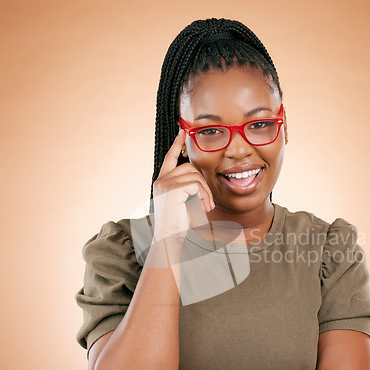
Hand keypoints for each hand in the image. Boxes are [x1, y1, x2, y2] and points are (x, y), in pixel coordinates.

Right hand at [152, 128, 214, 242]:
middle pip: (189, 167)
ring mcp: (165, 184)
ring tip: (207, 207)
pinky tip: (204, 208)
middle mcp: (161, 180)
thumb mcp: (183, 202)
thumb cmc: (178, 223)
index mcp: (162, 181)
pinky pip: (196, 185)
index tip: (183, 132)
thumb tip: (199, 178)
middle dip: (203, 184)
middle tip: (208, 203)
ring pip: (195, 176)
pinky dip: (204, 196)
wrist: (169, 238)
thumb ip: (187, 188)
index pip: (169, 157)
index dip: (176, 144)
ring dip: (206, 192)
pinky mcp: (172, 189)